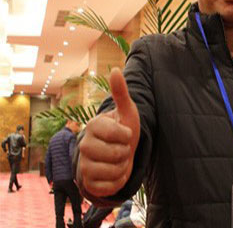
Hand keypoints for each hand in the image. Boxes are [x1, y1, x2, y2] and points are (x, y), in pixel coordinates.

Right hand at [78, 68, 139, 197]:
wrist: (119, 153)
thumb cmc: (123, 130)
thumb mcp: (127, 112)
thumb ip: (121, 93)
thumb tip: (116, 69)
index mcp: (93, 125)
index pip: (117, 134)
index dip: (127, 135)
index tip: (125, 133)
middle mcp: (83, 144)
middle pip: (114, 154)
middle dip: (126, 152)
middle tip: (123, 147)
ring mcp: (83, 165)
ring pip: (112, 171)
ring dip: (123, 166)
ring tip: (119, 159)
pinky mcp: (88, 183)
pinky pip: (109, 186)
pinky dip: (118, 181)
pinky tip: (115, 172)